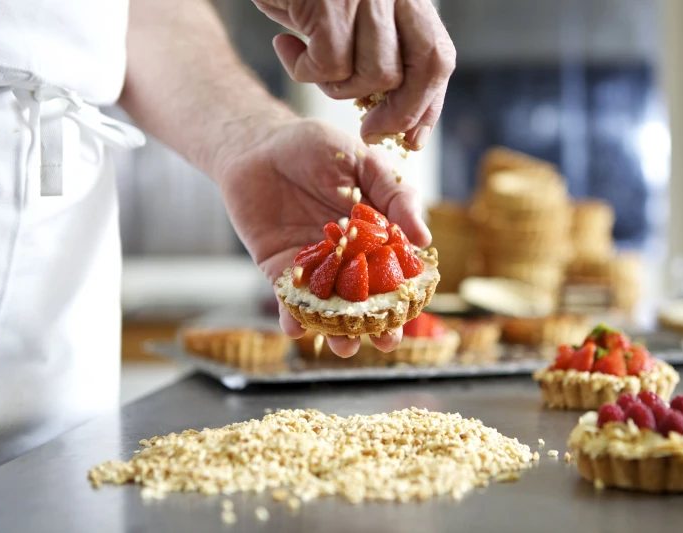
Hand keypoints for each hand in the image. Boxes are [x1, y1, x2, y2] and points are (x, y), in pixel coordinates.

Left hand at [217, 117, 431, 356]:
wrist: (259, 143)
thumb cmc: (316, 147)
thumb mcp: (365, 163)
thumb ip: (396, 197)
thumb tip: (423, 238)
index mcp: (374, 233)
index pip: (395, 269)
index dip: (405, 293)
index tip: (414, 312)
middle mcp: (347, 255)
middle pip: (366, 298)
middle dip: (376, 324)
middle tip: (387, 343)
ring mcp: (314, 265)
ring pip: (330, 306)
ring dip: (337, 330)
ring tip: (345, 347)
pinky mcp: (279, 268)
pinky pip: (288, 298)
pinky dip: (291, 316)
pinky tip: (296, 328)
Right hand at [252, 0, 455, 149]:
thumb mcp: (352, 21)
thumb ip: (383, 58)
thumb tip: (408, 129)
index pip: (438, 56)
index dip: (429, 103)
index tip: (413, 136)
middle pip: (423, 69)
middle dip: (400, 113)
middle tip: (370, 131)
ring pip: (374, 75)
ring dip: (338, 86)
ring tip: (310, 63)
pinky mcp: (330, 3)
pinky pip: (329, 66)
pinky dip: (303, 70)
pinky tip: (286, 46)